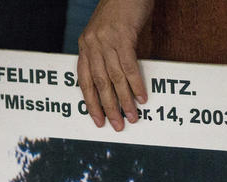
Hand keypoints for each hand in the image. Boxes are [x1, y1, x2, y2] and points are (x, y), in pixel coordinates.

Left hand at [77, 0, 153, 130]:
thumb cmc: (120, 10)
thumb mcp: (106, 34)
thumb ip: (108, 56)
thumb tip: (118, 83)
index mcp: (85, 46)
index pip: (84, 81)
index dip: (91, 103)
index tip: (98, 120)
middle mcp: (92, 45)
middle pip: (99, 84)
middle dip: (109, 107)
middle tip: (117, 125)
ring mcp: (107, 41)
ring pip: (114, 78)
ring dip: (124, 100)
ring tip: (132, 116)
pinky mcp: (123, 36)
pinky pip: (129, 66)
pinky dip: (136, 84)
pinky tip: (142, 97)